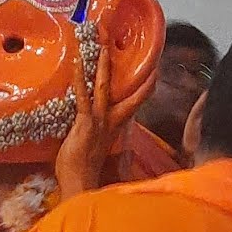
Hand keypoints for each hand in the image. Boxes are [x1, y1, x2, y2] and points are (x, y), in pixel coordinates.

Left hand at [55, 43, 156, 196]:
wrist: (80, 183)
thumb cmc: (83, 168)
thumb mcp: (94, 148)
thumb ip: (97, 135)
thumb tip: (93, 127)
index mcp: (115, 127)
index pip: (134, 104)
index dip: (145, 89)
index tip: (154, 75)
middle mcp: (111, 122)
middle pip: (131, 96)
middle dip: (139, 77)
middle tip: (146, 58)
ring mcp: (99, 121)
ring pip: (105, 88)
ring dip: (104, 67)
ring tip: (103, 48)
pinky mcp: (85, 123)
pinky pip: (84, 97)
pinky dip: (79, 79)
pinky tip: (77, 64)